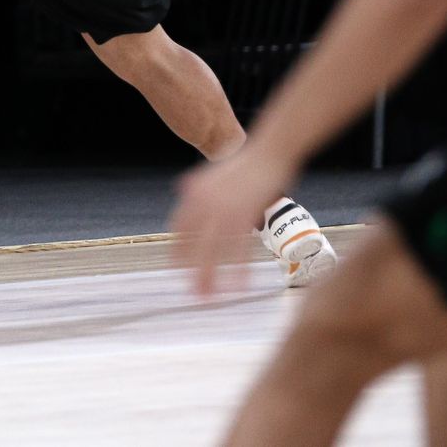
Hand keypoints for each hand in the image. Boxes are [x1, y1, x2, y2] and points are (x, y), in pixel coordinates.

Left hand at [170, 144, 298, 298]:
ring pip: (214, 251)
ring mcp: (224, 210)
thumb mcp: (215, 172)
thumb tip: (183, 191)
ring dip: (210, 277)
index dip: (178, 249)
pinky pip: (239, 249)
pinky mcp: (245, 216)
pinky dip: (237, 270)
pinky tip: (237, 286)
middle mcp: (204, 203)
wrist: (270, 151)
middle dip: (191, 270)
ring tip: (208, 296)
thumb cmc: (247, 163)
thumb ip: (198, 185)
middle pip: (193, 243)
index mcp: (194, 193)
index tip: (176, 267)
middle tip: (190, 292)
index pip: (179, 227)